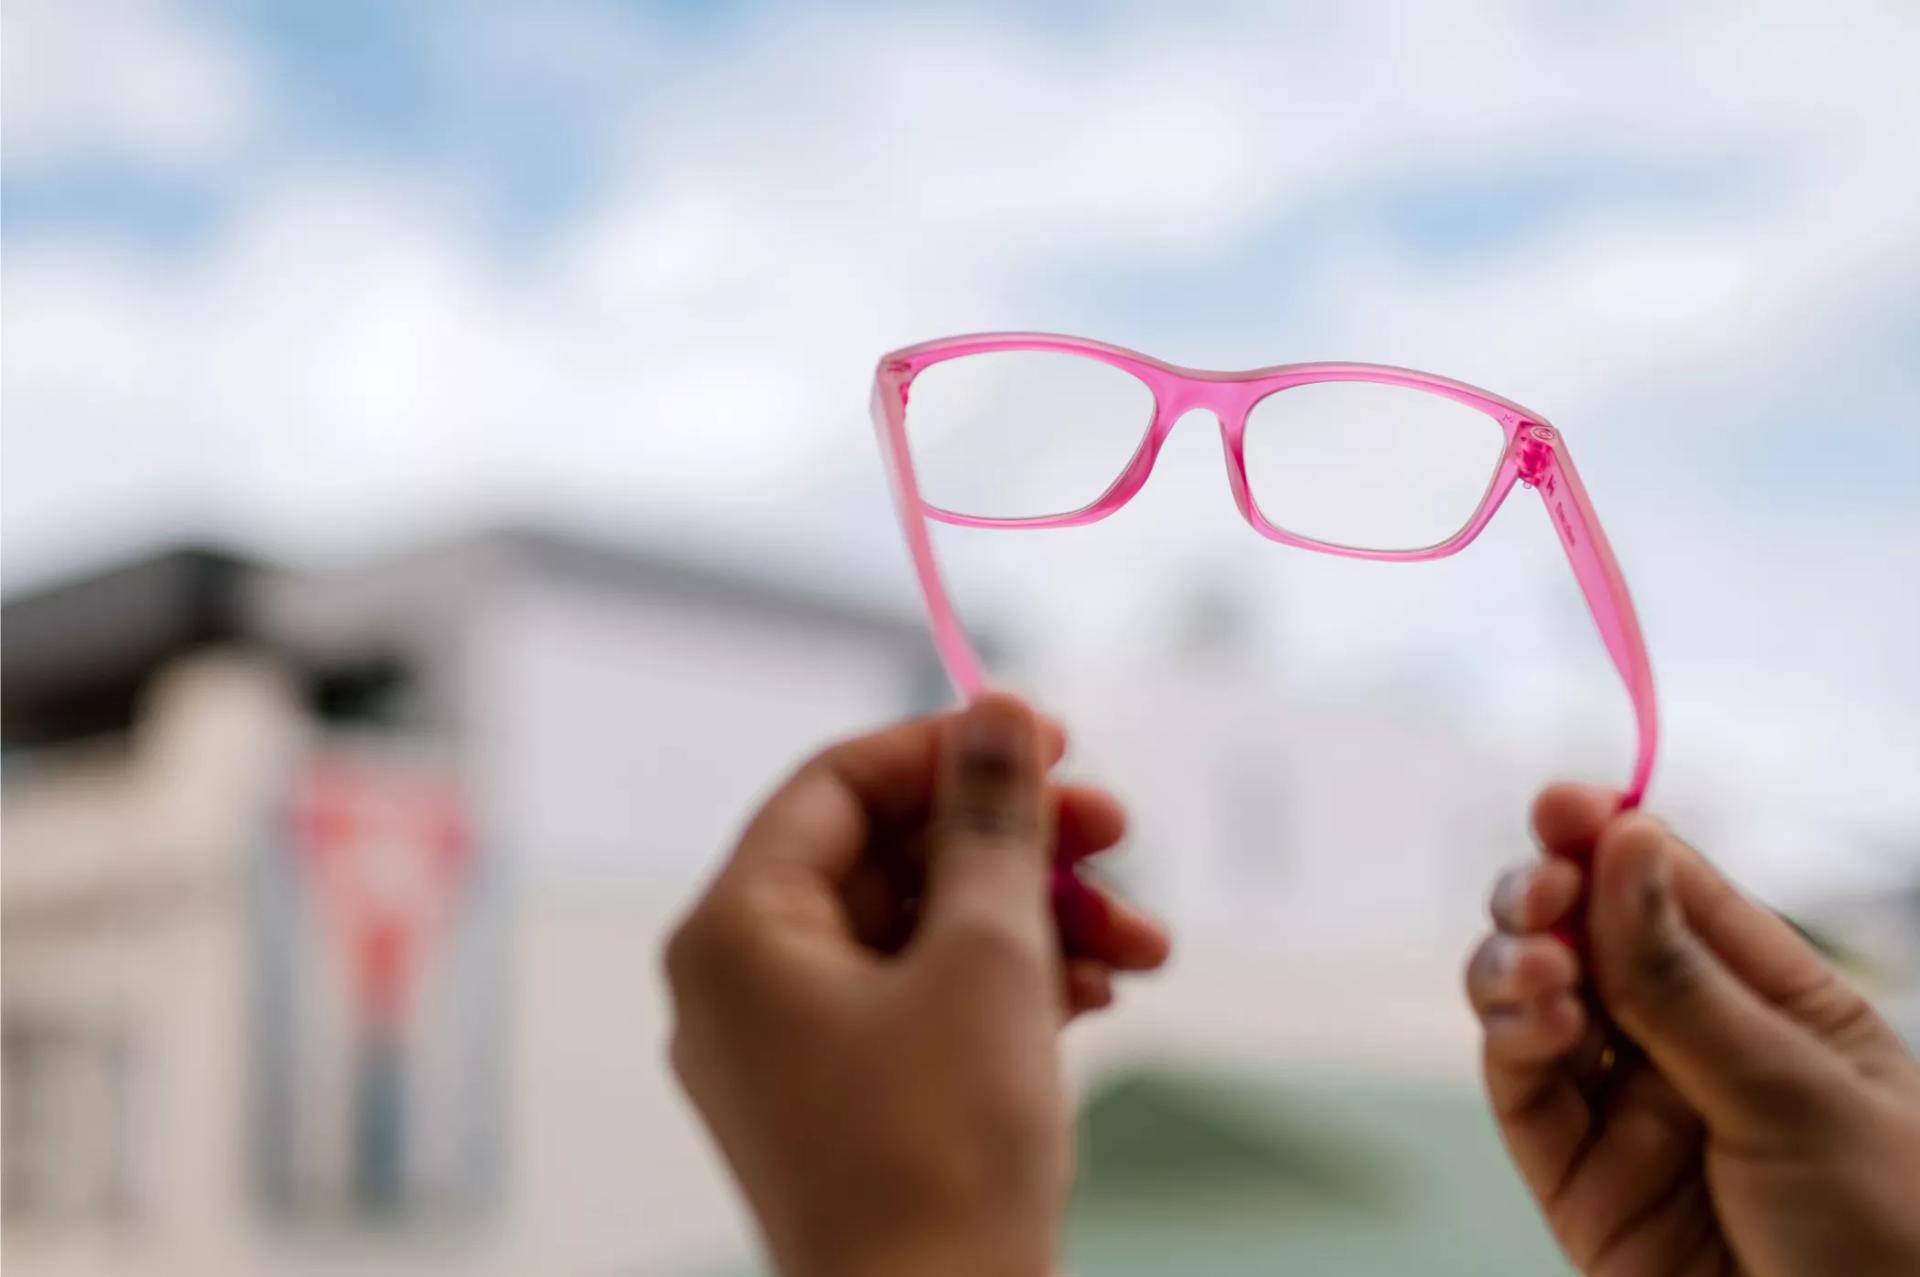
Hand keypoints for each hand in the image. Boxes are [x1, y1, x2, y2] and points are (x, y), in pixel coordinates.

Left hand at [665, 695, 1170, 1276]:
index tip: (1055, 741)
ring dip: (1038, 920)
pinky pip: (928, 1003)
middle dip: (1017, 844)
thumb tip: (1001, 710)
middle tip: (1119, 831)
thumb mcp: (983, 956)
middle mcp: (747, 984)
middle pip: (890, 856)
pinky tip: (1102, 993)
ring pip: (923, 932)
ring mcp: (796, 1050)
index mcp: (737, 932)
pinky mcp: (851, 1103)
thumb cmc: (942, 1151)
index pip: (839, 786)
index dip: (950, 749)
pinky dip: (1013, 986)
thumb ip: (990, 820)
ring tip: (1145, 945)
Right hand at [1466, 783, 1919, 1275]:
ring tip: (1538, 970)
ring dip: (1517, 965)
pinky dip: (1511, 1041)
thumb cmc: (1891, 1240)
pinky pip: (1521, 1090)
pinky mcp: (1576, 1180)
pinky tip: (1534, 1022)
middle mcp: (1691, 1045)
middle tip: (1542, 891)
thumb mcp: (1800, 1094)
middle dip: (1549, 897)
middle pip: (1587, 936)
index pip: (1675, 894)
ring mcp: (1628, 1111)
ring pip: (1534, 1002)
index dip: (1612, 839)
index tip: (1559, 805)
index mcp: (1775, 1003)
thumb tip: (1625, 842)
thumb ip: (1688, 980)